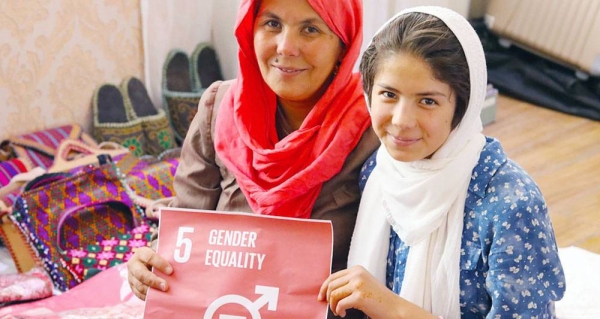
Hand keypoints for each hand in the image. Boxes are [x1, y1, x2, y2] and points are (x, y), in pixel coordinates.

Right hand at [127, 246, 172, 299]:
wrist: (146, 262)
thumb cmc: (159, 258)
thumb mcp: (161, 254)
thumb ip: (167, 258)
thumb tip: (181, 266)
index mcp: (141, 253)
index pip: (149, 257)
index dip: (160, 264)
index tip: (170, 271)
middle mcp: (133, 264)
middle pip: (141, 274)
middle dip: (154, 281)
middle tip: (165, 286)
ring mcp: (131, 276)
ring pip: (139, 285)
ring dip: (151, 291)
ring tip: (163, 294)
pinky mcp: (132, 286)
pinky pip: (138, 293)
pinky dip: (147, 296)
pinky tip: (157, 298)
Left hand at [318, 266, 434, 318]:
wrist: (395, 308)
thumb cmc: (378, 299)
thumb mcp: (363, 284)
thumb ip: (349, 283)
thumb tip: (327, 290)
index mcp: (357, 269)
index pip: (333, 276)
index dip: (324, 288)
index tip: (321, 298)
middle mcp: (357, 274)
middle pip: (331, 285)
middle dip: (327, 298)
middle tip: (331, 307)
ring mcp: (358, 284)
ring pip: (333, 295)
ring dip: (333, 306)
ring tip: (338, 311)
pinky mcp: (359, 296)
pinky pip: (340, 304)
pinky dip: (338, 311)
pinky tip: (343, 314)